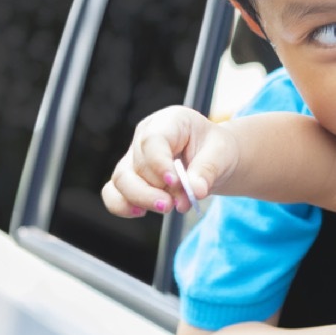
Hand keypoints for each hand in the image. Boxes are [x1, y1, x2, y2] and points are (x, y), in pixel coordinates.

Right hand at [101, 105, 237, 215]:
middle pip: (136, 164)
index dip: (159, 163)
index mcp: (170, 121)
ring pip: (121, 180)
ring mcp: (134, 157)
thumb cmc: (216, 150)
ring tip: (167, 207)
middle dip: (155, 189)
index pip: (153, 140)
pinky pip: (113, 193)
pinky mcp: (129, 177)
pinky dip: (123, 206)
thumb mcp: (222, 154)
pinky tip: (141, 212)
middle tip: (176, 203)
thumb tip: (195, 191)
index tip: (174, 182)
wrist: (213, 160)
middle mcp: (145, 136)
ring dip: (141, 198)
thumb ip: (208, 171)